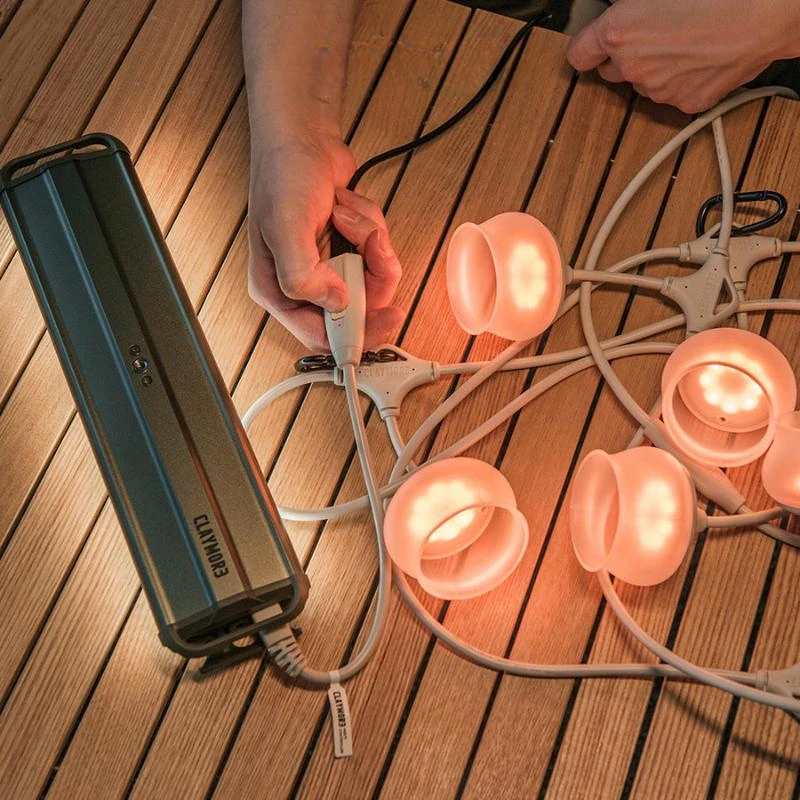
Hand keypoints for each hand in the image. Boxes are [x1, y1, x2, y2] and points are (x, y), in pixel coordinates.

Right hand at [248, 132, 403, 350]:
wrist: (303, 136)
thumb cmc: (284, 175)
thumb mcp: (287, 227)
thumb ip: (304, 275)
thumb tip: (336, 303)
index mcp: (280, 291)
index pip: (321, 336)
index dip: (355, 334)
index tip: (385, 318)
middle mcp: (304, 284)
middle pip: (356, 309)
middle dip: (369, 273)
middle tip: (369, 243)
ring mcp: (328, 267)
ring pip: (372, 281)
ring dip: (370, 244)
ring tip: (347, 214)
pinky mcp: (348, 250)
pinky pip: (377, 256)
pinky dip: (371, 229)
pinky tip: (348, 207)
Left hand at [567, 0, 799, 113]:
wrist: (769, 12)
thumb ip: (629, 4)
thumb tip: (618, 7)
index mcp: (619, 33)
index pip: (579, 56)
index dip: (588, 49)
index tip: (595, 45)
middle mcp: (633, 68)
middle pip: (611, 72)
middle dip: (624, 56)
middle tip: (653, 34)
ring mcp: (659, 91)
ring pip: (643, 84)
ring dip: (655, 68)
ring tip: (687, 41)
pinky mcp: (686, 104)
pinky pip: (673, 94)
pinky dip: (682, 80)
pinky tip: (702, 57)